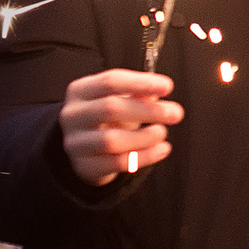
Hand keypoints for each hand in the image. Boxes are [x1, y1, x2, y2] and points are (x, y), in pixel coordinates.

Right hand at [58, 69, 180, 186]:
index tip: (168, 87)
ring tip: (162, 132)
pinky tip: (162, 149)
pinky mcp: (84, 166)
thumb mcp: (118, 99)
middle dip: (148, 110)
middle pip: (110, 108)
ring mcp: (75, 142)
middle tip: (176, 113)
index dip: (140, 83)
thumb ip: (138, 93)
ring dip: (145, 137)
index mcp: (80, 90)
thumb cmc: (107, 117)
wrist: (83, 149)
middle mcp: (73, 115)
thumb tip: (160, 90)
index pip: (110, 81)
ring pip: (111, 140)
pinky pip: (117, 163)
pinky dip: (145, 156)